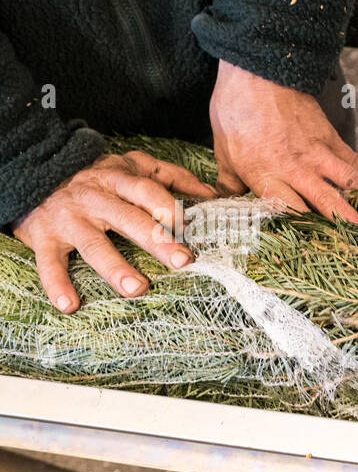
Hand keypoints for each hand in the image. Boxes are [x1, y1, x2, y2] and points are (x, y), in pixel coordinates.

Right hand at [12, 151, 214, 312]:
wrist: (32, 172)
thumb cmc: (97, 178)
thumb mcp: (131, 166)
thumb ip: (171, 175)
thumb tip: (212, 193)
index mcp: (117, 180)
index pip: (146, 191)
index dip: (167, 207)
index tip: (188, 227)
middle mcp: (93, 198)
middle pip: (127, 219)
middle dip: (156, 240)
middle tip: (182, 261)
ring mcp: (68, 219)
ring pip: (93, 244)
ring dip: (115, 268)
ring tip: (137, 289)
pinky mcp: (42, 237)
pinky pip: (49, 263)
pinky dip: (57, 284)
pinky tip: (70, 305)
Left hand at [209, 59, 357, 223]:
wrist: (258, 69)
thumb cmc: (235, 109)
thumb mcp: (223, 149)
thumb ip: (230, 181)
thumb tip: (228, 202)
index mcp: (266, 174)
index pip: (291, 211)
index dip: (305, 231)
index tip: (314, 245)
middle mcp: (296, 167)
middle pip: (327, 202)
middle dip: (345, 223)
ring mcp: (318, 152)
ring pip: (349, 182)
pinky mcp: (330, 137)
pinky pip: (353, 161)